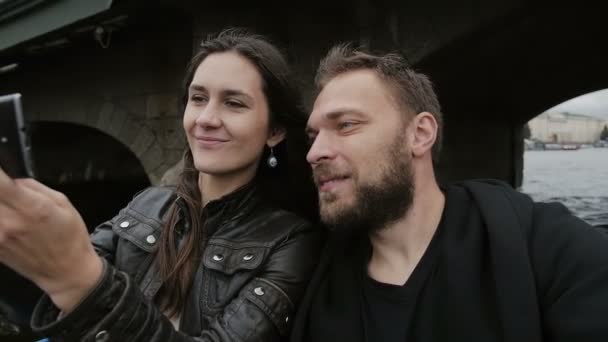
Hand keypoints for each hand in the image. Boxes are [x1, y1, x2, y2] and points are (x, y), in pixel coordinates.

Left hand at [0, 168, 102, 312]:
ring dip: (1, 207)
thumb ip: (35, 188)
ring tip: (12, 210)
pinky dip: (1, 219)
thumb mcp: (64, 203)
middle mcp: (11, 222)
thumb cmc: (71, 237)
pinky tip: (14, 225)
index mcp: (33, 207)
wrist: (67, 271)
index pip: (0, 183)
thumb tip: (13, 180)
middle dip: (1, 193)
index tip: (2, 175)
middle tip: (11, 196)